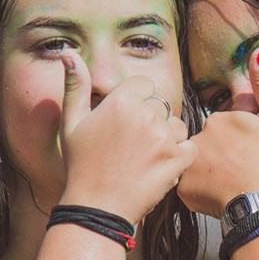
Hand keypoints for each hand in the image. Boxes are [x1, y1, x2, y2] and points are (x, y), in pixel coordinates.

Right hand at [58, 52, 195, 222]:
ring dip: (168, 138)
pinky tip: (160, 166)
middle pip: (161, 106)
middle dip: (152, 121)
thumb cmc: (80, 165)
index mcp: (120, 101)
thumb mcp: (71, 123)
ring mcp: (163, 138)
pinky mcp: (177, 160)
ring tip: (146, 157)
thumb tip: (68, 52)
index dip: (136, 101)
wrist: (96, 208)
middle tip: (134, 146)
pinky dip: (180, 157)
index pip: (144, 85)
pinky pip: (190, 148)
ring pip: (177, 126)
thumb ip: (75, 85)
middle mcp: (145, 115)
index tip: (126, 122)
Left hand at [177, 46, 258, 217]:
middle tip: (243, 170)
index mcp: (219, 119)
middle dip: (222, 154)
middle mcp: (199, 138)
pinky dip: (202, 191)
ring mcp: (189, 164)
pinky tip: (220, 195)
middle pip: (209, 144)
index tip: (252, 152)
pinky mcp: (184, 190)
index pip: (225, 125)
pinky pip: (190, 187)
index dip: (240, 138)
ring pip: (199, 164)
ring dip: (212, 172)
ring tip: (233, 185)